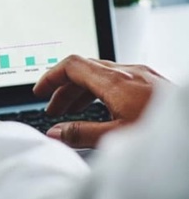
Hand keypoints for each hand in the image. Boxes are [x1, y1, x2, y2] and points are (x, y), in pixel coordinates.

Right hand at [34, 54, 166, 147]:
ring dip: (82, 90)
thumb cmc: (164, 133)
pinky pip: (118, 78)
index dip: (51, 77)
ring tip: (73, 112)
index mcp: (115, 80)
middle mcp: (129, 72)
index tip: (39, 91)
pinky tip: (102, 108)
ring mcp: (143, 75)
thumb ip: (82, 133)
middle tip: (53, 109)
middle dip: (64, 88)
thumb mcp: (118, 138)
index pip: (72, 65)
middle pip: (85, 69)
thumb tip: (56, 132)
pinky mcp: (154, 83)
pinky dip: (100, 90)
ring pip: (102, 73)